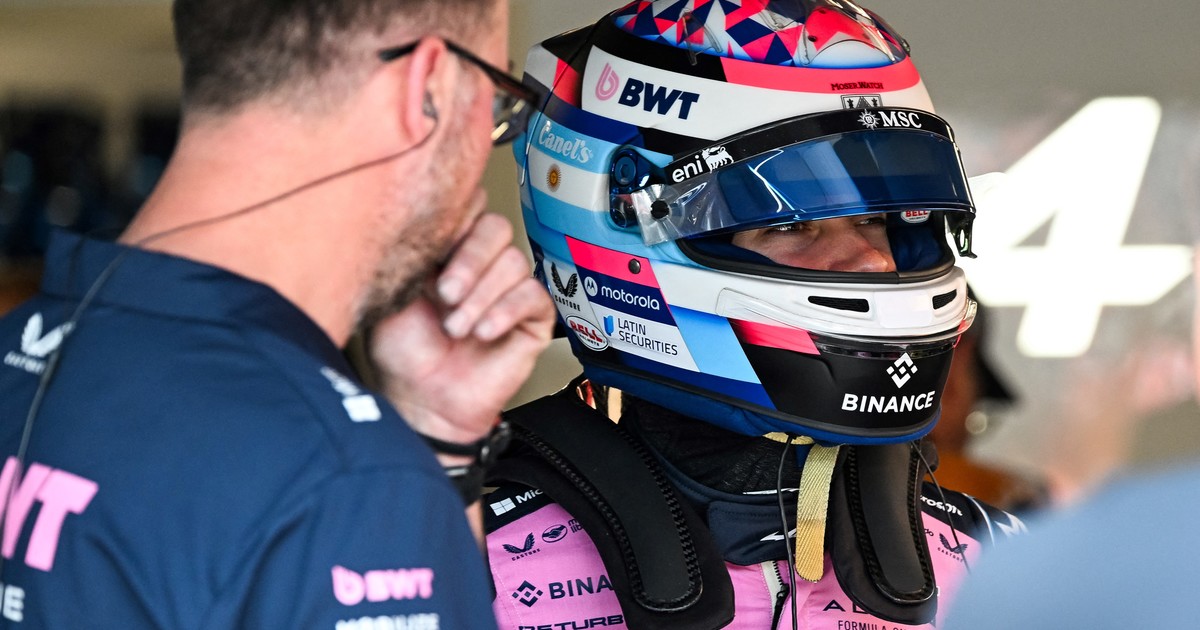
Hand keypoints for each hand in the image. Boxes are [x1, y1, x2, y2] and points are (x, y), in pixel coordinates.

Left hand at [369, 210, 554, 446]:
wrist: (422, 400)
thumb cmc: (404, 352)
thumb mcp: (393, 291)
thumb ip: (413, 252)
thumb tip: (428, 216)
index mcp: (448, 248)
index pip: (469, 207)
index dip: (456, 222)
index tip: (434, 251)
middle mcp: (481, 263)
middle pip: (496, 228)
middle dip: (469, 260)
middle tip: (444, 294)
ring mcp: (509, 289)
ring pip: (513, 263)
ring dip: (481, 297)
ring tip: (457, 328)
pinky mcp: (532, 317)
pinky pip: (532, 296)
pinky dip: (505, 312)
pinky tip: (483, 333)